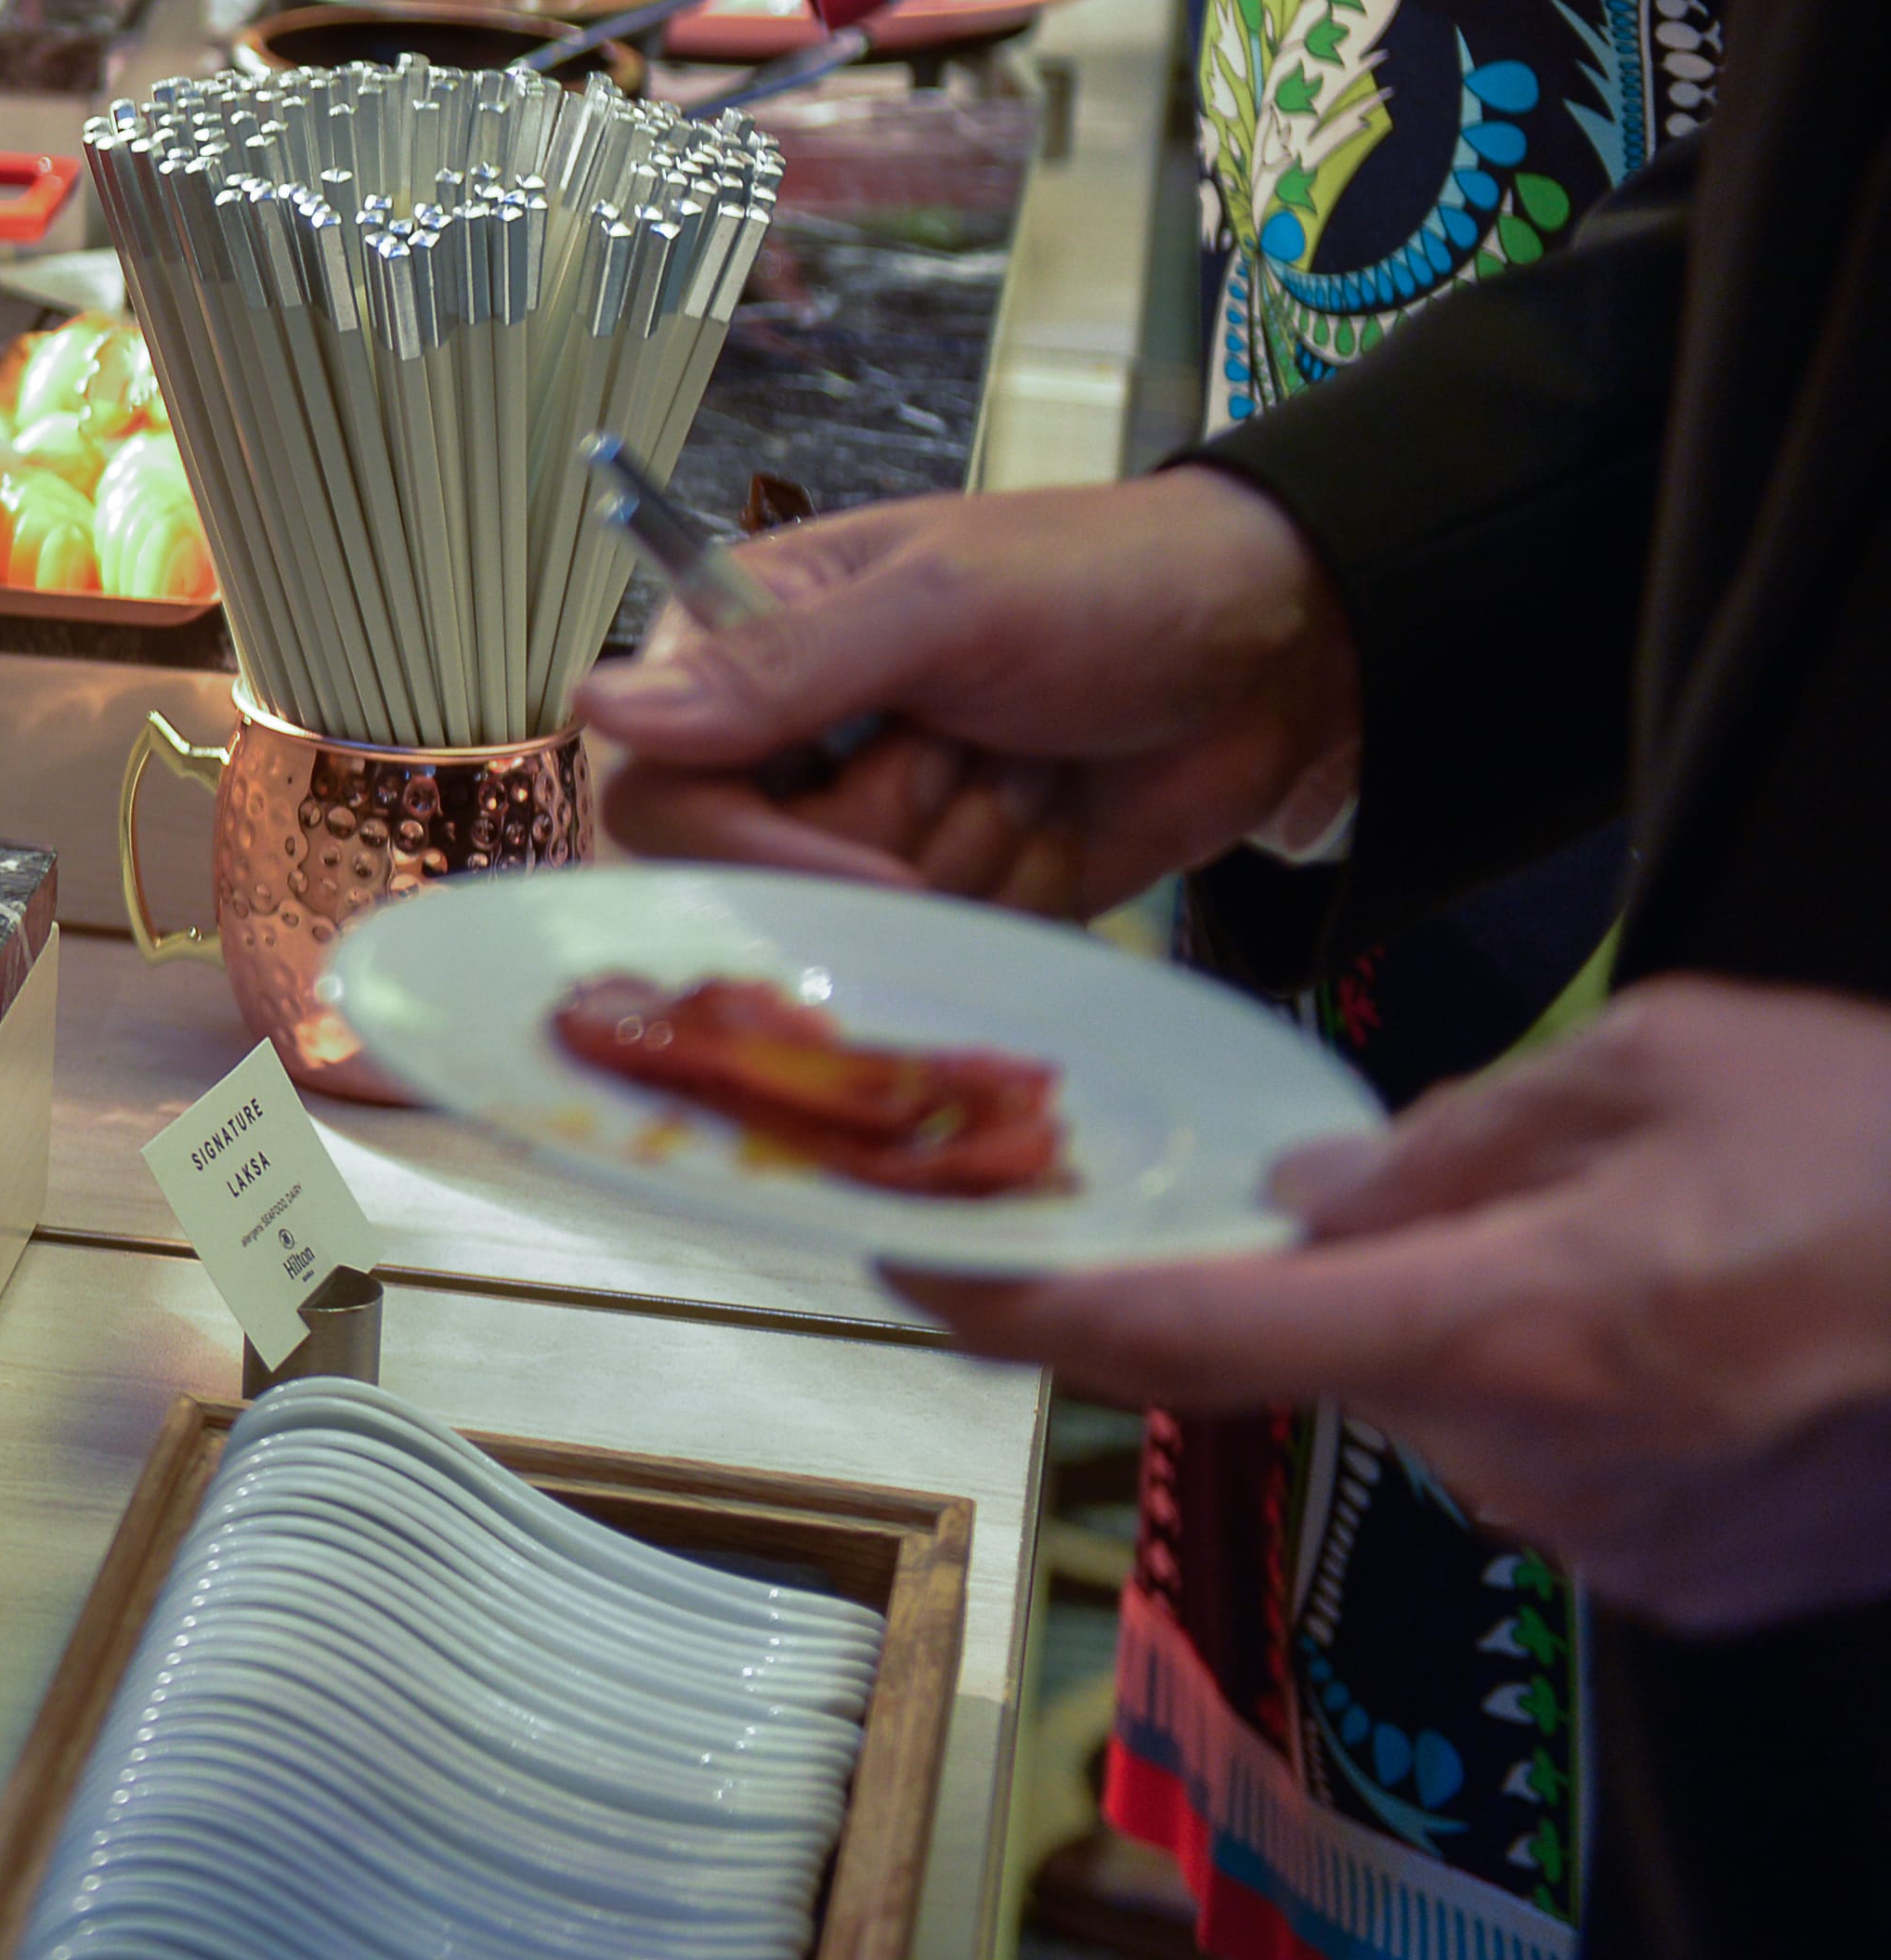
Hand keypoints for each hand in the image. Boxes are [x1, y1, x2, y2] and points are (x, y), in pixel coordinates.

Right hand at [583, 475, 1361, 913]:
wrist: (1282, 649)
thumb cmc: (1106, 584)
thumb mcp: (941, 607)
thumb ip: (777, 666)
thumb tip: (596, 707)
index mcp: (746, 640)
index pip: (657, 785)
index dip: (749, 844)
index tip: (867, 865)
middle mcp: (788, 742)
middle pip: (754, 873)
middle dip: (893, 828)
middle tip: (982, 740)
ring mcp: (871, 823)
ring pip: (859, 918)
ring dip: (971, 845)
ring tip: (1030, 756)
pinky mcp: (951, 891)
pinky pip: (941, 947)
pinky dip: (1016, 889)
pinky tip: (1056, 813)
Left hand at [906, 980, 1890, 1632]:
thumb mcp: (1665, 1060)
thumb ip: (1463, 1128)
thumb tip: (1325, 1186)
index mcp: (1502, 1328)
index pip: (1196, 1338)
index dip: (1032, 1306)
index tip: (919, 1268)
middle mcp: (1536, 1461)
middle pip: (1351, 1355)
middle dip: (1382, 1264)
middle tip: (1531, 1172)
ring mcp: (1621, 1540)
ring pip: (1466, 1402)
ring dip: (1507, 1317)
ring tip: (1679, 1239)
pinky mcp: (1693, 1579)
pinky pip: (1572, 1460)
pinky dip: (1598, 1384)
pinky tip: (1721, 1317)